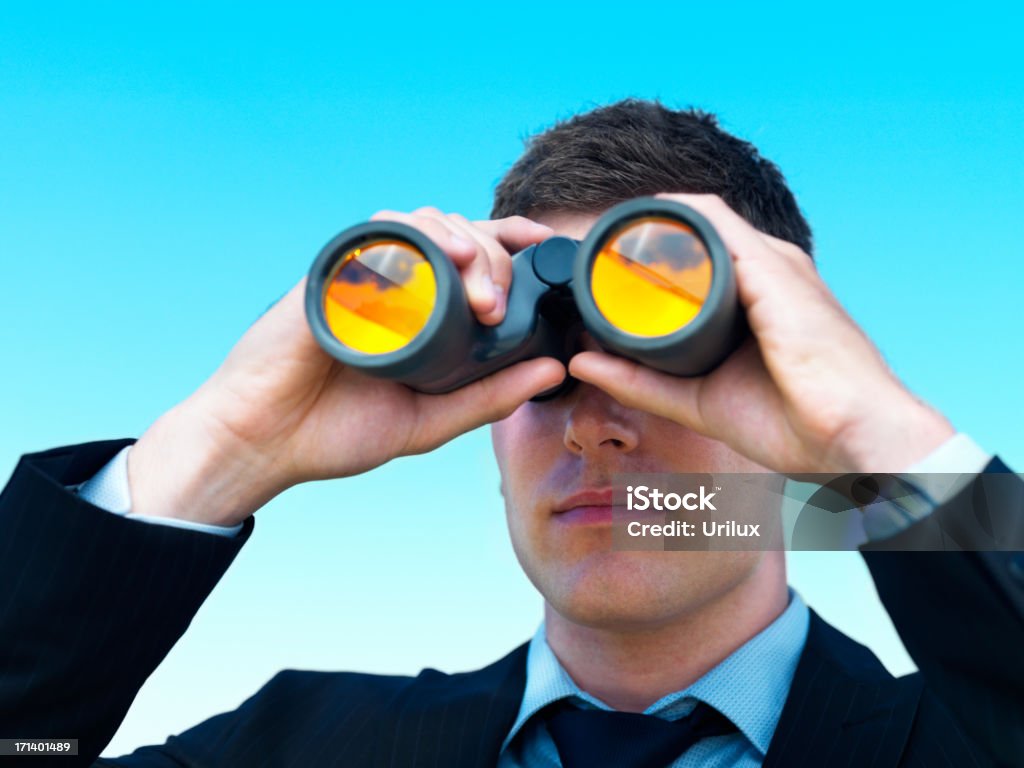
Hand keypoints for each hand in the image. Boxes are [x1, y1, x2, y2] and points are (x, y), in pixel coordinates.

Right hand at [128, 209, 564, 525]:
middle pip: (458, 234)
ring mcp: (360, 274)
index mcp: (421, 311)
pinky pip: (372, 234)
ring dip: (457, 237)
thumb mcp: (430, 420)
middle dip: (493, 258)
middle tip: (496, 306)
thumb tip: (554, 371)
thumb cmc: (335, 431)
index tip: (547, 246)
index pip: (474, 256)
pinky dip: (409, 233)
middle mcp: (395, 284)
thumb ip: (490, 398)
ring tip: (476, 278)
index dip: (512, 241)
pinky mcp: (327, 273)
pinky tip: (437, 250)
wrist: (261, 443)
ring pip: (420, 222)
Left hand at [568, 193, 953, 474]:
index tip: (598, 265)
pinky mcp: (774, 269)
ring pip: (700, 218)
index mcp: (754, 294)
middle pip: (694, 230)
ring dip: (649, 219)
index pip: (693, 252)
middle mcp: (765, 269)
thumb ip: (641, 382)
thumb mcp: (697, 399)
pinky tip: (638, 222)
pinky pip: (716, 223)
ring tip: (603, 233)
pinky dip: (674, 215)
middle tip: (590, 247)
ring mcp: (772, 264)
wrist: (853, 437)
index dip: (644, 252)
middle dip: (639, 233)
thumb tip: (583, 361)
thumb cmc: (793, 422)